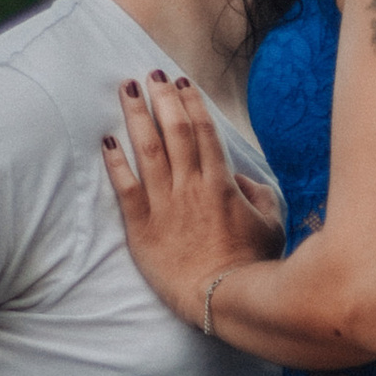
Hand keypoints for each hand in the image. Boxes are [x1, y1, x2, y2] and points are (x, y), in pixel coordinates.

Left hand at [103, 71, 282, 330]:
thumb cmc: (252, 266)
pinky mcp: (142, 228)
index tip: (181, 83)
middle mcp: (190, 187)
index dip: (191, 103)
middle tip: (152, 75)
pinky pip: (125, 188)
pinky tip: (106, 140)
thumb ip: (257, 193)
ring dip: (136, 116)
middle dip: (162, 99)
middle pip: (173, 131)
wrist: (221, 300)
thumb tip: (240, 178)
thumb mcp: (270, 224)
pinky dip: (115, 162)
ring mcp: (164, 206)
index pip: (203, 132)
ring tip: (127, 89)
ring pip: (147, 150)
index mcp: (220, 184)